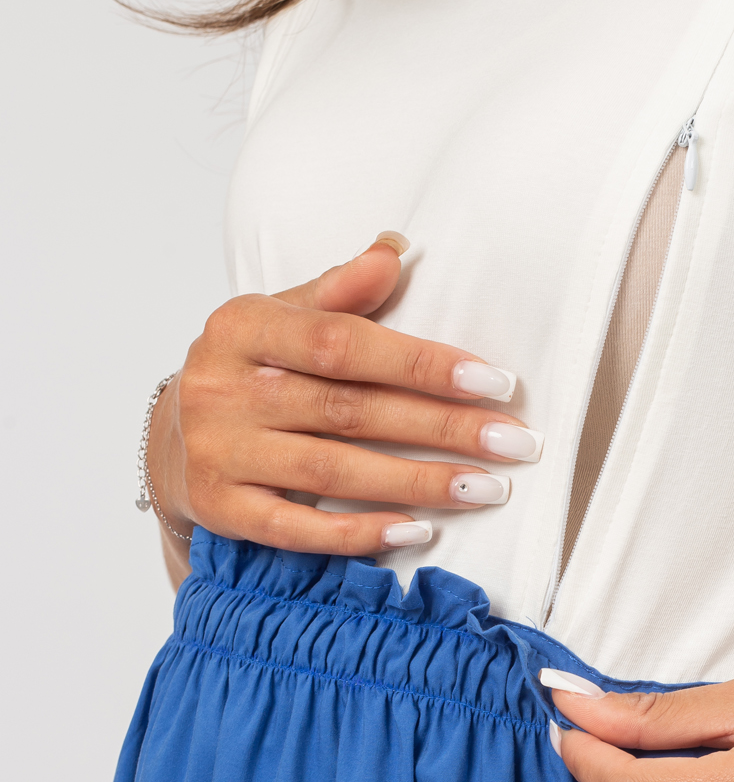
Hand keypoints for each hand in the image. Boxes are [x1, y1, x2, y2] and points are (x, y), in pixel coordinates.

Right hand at [146, 236, 541, 558]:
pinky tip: (416, 531)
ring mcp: (219, 453)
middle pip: (350, 410)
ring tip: (486, 488)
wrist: (171, 439)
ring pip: (332, 470)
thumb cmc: (248, 371)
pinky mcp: (221, 509)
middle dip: (442, 427)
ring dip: (417, 482)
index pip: (344, 344)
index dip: (421, 364)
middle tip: (514, 442)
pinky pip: (296, 528)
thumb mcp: (281, 318)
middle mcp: (224, 390)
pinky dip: (358, 532)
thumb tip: (395, 249)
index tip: (493, 382)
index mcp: (243, 328)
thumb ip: (338, 290)